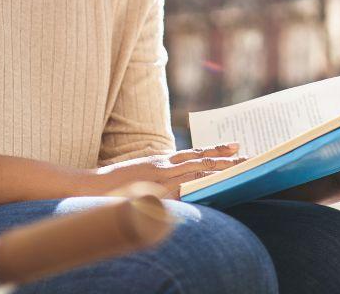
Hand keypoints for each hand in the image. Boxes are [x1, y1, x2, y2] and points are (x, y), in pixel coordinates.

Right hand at [90, 143, 245, 198]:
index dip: (217, 150)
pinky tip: (218, 188)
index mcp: (162, 161)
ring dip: (221, 172)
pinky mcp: (154, 193)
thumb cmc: (114, 184)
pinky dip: (202, 188)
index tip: (236, 146)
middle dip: (228, 160)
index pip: (195, 154)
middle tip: (250, 157)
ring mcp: (160, 180)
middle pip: (202, 161)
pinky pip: (185, 190)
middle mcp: (164, 167)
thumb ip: (162, 175)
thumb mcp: (142, 172)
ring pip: (198, 174)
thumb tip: (182, 180)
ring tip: (242, 170)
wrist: (88, 188)